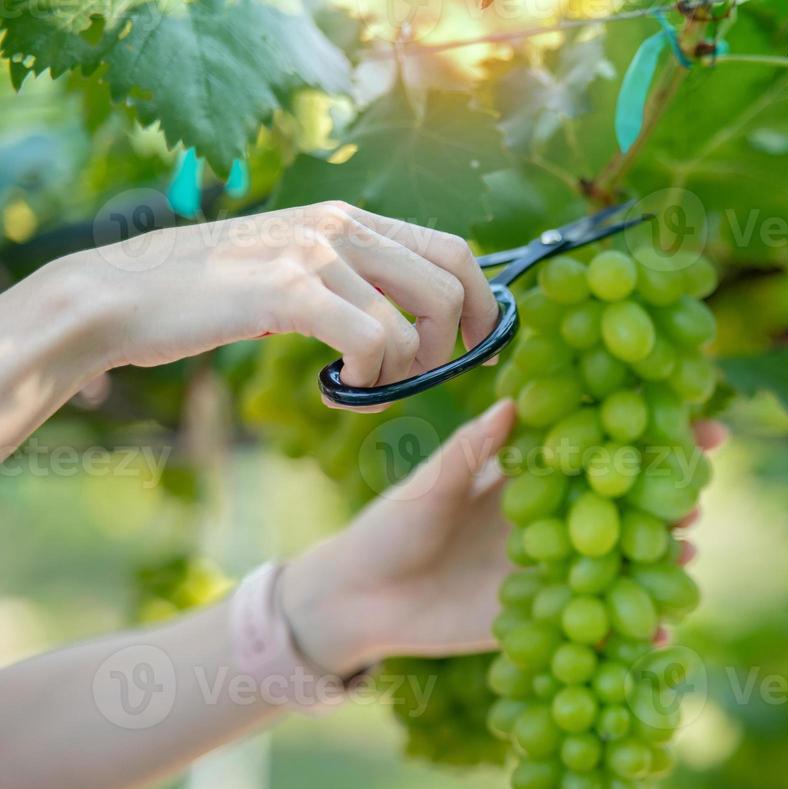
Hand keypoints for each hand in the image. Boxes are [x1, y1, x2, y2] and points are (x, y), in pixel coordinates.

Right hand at [76, 202, 497, 396]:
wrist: (121, 295)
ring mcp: (314, 254)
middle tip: (407, 378)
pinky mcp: (288, 291)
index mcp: (349, 219)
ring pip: (412, 326)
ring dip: (399, 375)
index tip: (476, 347)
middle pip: (450, 287)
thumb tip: (412, 318)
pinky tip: (334, 386)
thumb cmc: (208, 295)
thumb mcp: (293, 269)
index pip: (455, 249)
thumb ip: (351, 278)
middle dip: (445, 347)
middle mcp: (340, 226)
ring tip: (359, 387)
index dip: (482, 303)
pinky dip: (367, 379)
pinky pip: (371, 342)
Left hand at [278, 400, 727, 675]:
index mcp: (537, 476)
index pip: (606, 448)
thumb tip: (511, 404)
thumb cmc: (391, 526)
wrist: (359, 599)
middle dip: (670, 499)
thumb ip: (471, 451)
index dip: (654, 435)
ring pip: (624, 562)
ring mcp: (557, 571)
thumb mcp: (430, 484)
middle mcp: (559, 521)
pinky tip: (660, 632)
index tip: (703, 425)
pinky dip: (631, 629)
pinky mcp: (546, 618)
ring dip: (662, 560)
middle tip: (694, 497)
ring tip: (686, 555)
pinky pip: (597, 621)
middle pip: (629, 506)